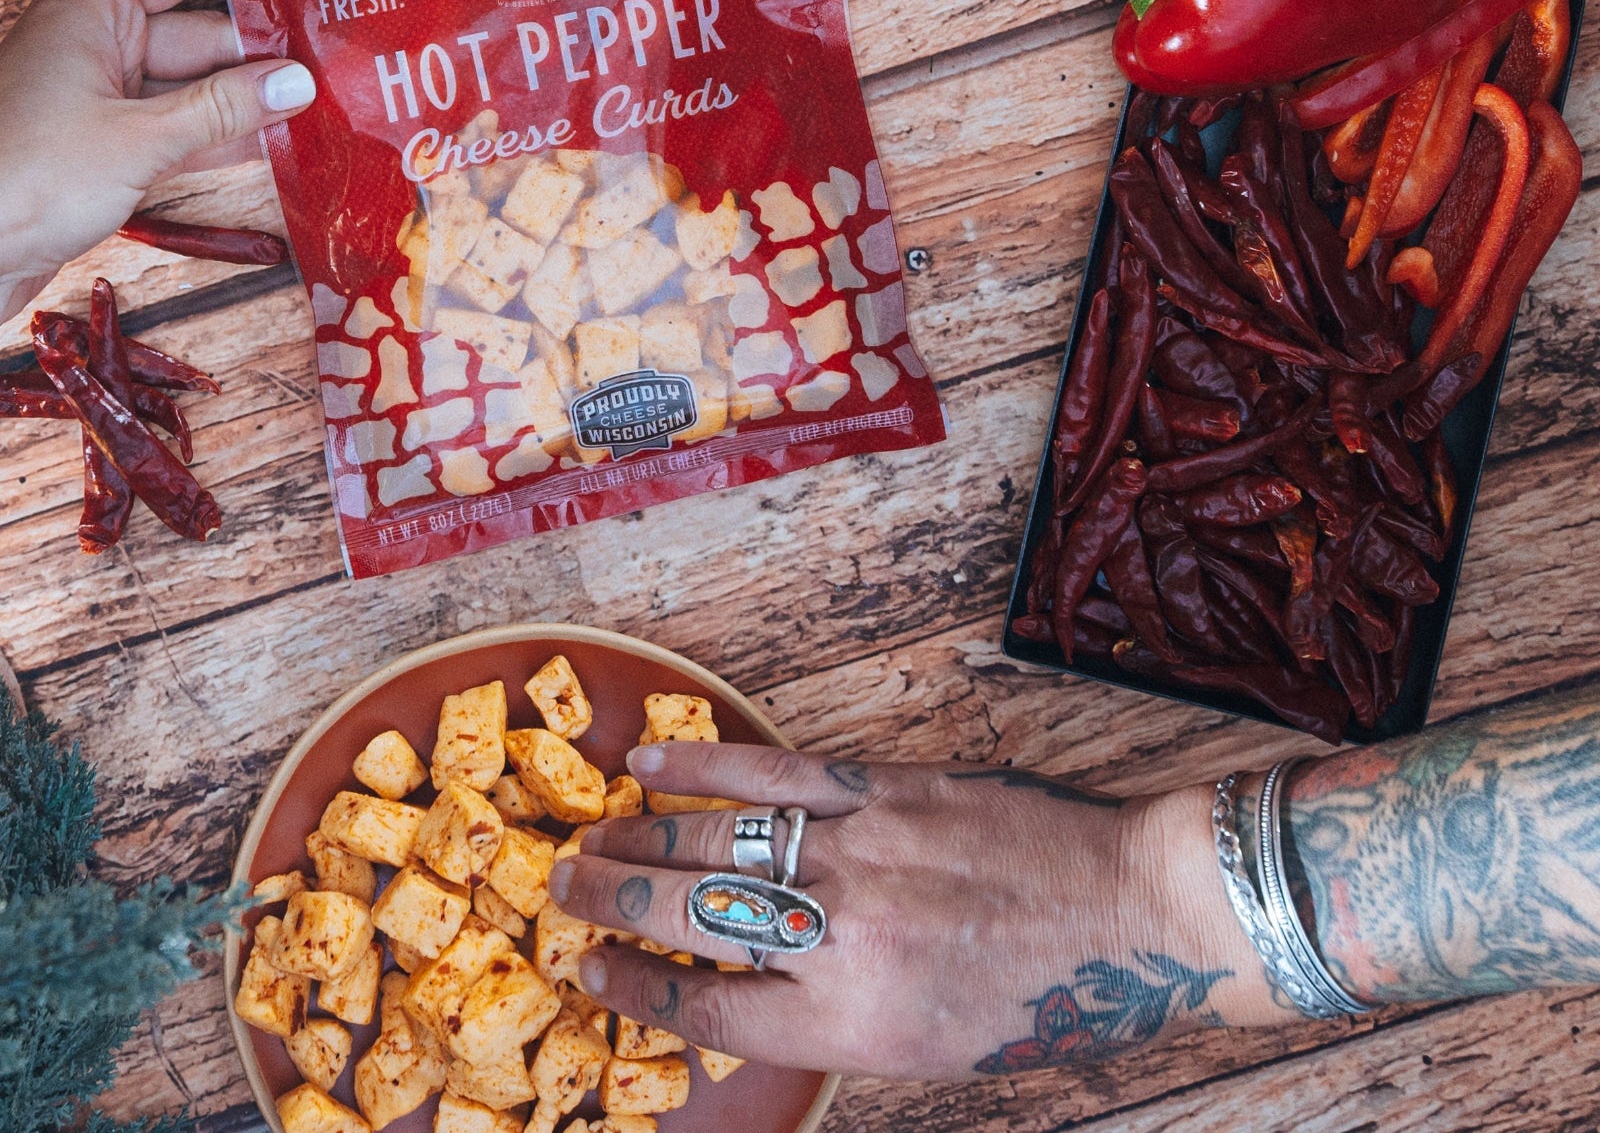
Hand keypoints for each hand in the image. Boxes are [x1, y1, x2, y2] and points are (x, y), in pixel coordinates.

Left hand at [0, 0, 313, 320]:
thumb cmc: (26, 179)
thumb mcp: (141, 139)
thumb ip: (224, 110)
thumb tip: (295, 83)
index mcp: (93, 14)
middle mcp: (98, 47)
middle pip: (197, 32)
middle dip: (260, 51)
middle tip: (331, 69)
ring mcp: (103, 100)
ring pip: (193, 87)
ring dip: (247, 101)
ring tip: (319, 109)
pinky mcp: (107, 149)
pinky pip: (179, 130)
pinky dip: (221, 138)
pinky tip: (275, 145)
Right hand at [549, 742, 1282, 1078]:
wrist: (1127, 918)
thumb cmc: (1036, 1001)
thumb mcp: (930, 1052)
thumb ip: (833, 1023)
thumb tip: (742, 992)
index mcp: (850, 1025)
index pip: (707, 1010)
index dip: (635, 992)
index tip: (588, 973)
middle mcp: (840, 939)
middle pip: (691, 919)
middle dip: (611, 905)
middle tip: (560, 891)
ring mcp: (857, 854)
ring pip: (717, 842)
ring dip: (639, 839)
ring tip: (588, 839)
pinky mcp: (885, 791)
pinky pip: (776, 772)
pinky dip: (706, 765)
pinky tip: (655, 763)